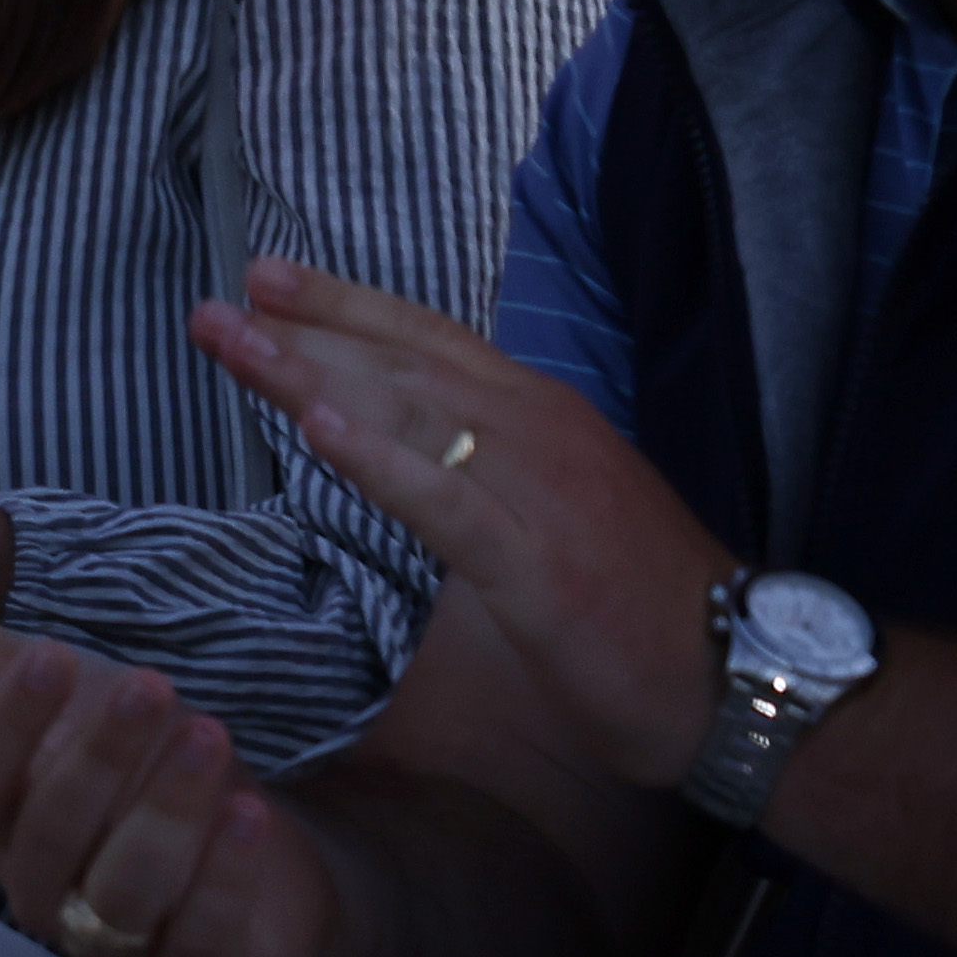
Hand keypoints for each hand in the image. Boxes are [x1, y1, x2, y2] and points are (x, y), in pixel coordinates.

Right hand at [0, 574, 336, 956]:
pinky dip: (224, 876)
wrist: (245, 850)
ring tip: (208, 736)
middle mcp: (41, 890)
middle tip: (150, 687)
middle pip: (50, 832)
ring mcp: (114, 943)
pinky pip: (199, 937)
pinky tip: (250, 814)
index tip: (52, 657)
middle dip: (98, 756)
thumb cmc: (130, 766)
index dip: (5, 723)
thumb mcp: (58, 697)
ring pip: (124, 886)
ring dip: (166, 810)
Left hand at [191, 257, 721, 789]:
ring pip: (409, 415)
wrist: (743, 677)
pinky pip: (445, 502)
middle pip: (401, 363)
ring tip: (236, 343)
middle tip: (213, 306)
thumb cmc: (641, 601)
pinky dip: (380, 463)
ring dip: (314, 376)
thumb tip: (409, 450)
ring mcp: (537, 491)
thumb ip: (484, 469)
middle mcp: (536, 431)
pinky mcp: (536, 562)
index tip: (263, 279)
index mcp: (538, 416)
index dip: (344, 307)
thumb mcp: (553, 509)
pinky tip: (317, 433)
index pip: (426, 341)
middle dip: (302, 331)